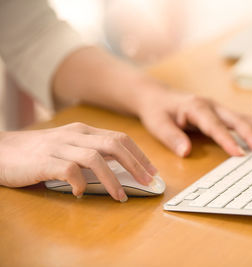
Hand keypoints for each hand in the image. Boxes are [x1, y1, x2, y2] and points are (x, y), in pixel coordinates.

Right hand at [0, 123, 157, 201]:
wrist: (1, 151)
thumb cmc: (39, 152)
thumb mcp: (70, 145)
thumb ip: (93, 151)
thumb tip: (121, 167)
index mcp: (84, 131)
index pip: (120, 138)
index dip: (139, 155)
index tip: (152, 171)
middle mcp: (75, 135)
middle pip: (114, 145)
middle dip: (136, 164)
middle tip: (147, 182)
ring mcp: (60, 147)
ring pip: (95, 158)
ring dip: (113, 179)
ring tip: (121, 196)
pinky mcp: (44, 161)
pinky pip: (69, 171)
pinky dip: (80, 183)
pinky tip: (81, 193)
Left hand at [52, 47, 251, 156]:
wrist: (156, 96)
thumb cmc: (157, 110)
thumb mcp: (157, 124)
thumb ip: (171, 137)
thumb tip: (185, 152)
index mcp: (195, 107)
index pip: (214, 126)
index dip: (227, 140)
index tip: (240, 154)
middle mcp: (210, 105)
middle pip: (235, 119)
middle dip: (251, 134)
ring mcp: (217, 107)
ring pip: (242, 117)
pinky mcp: (220, 112)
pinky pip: (240, 119)